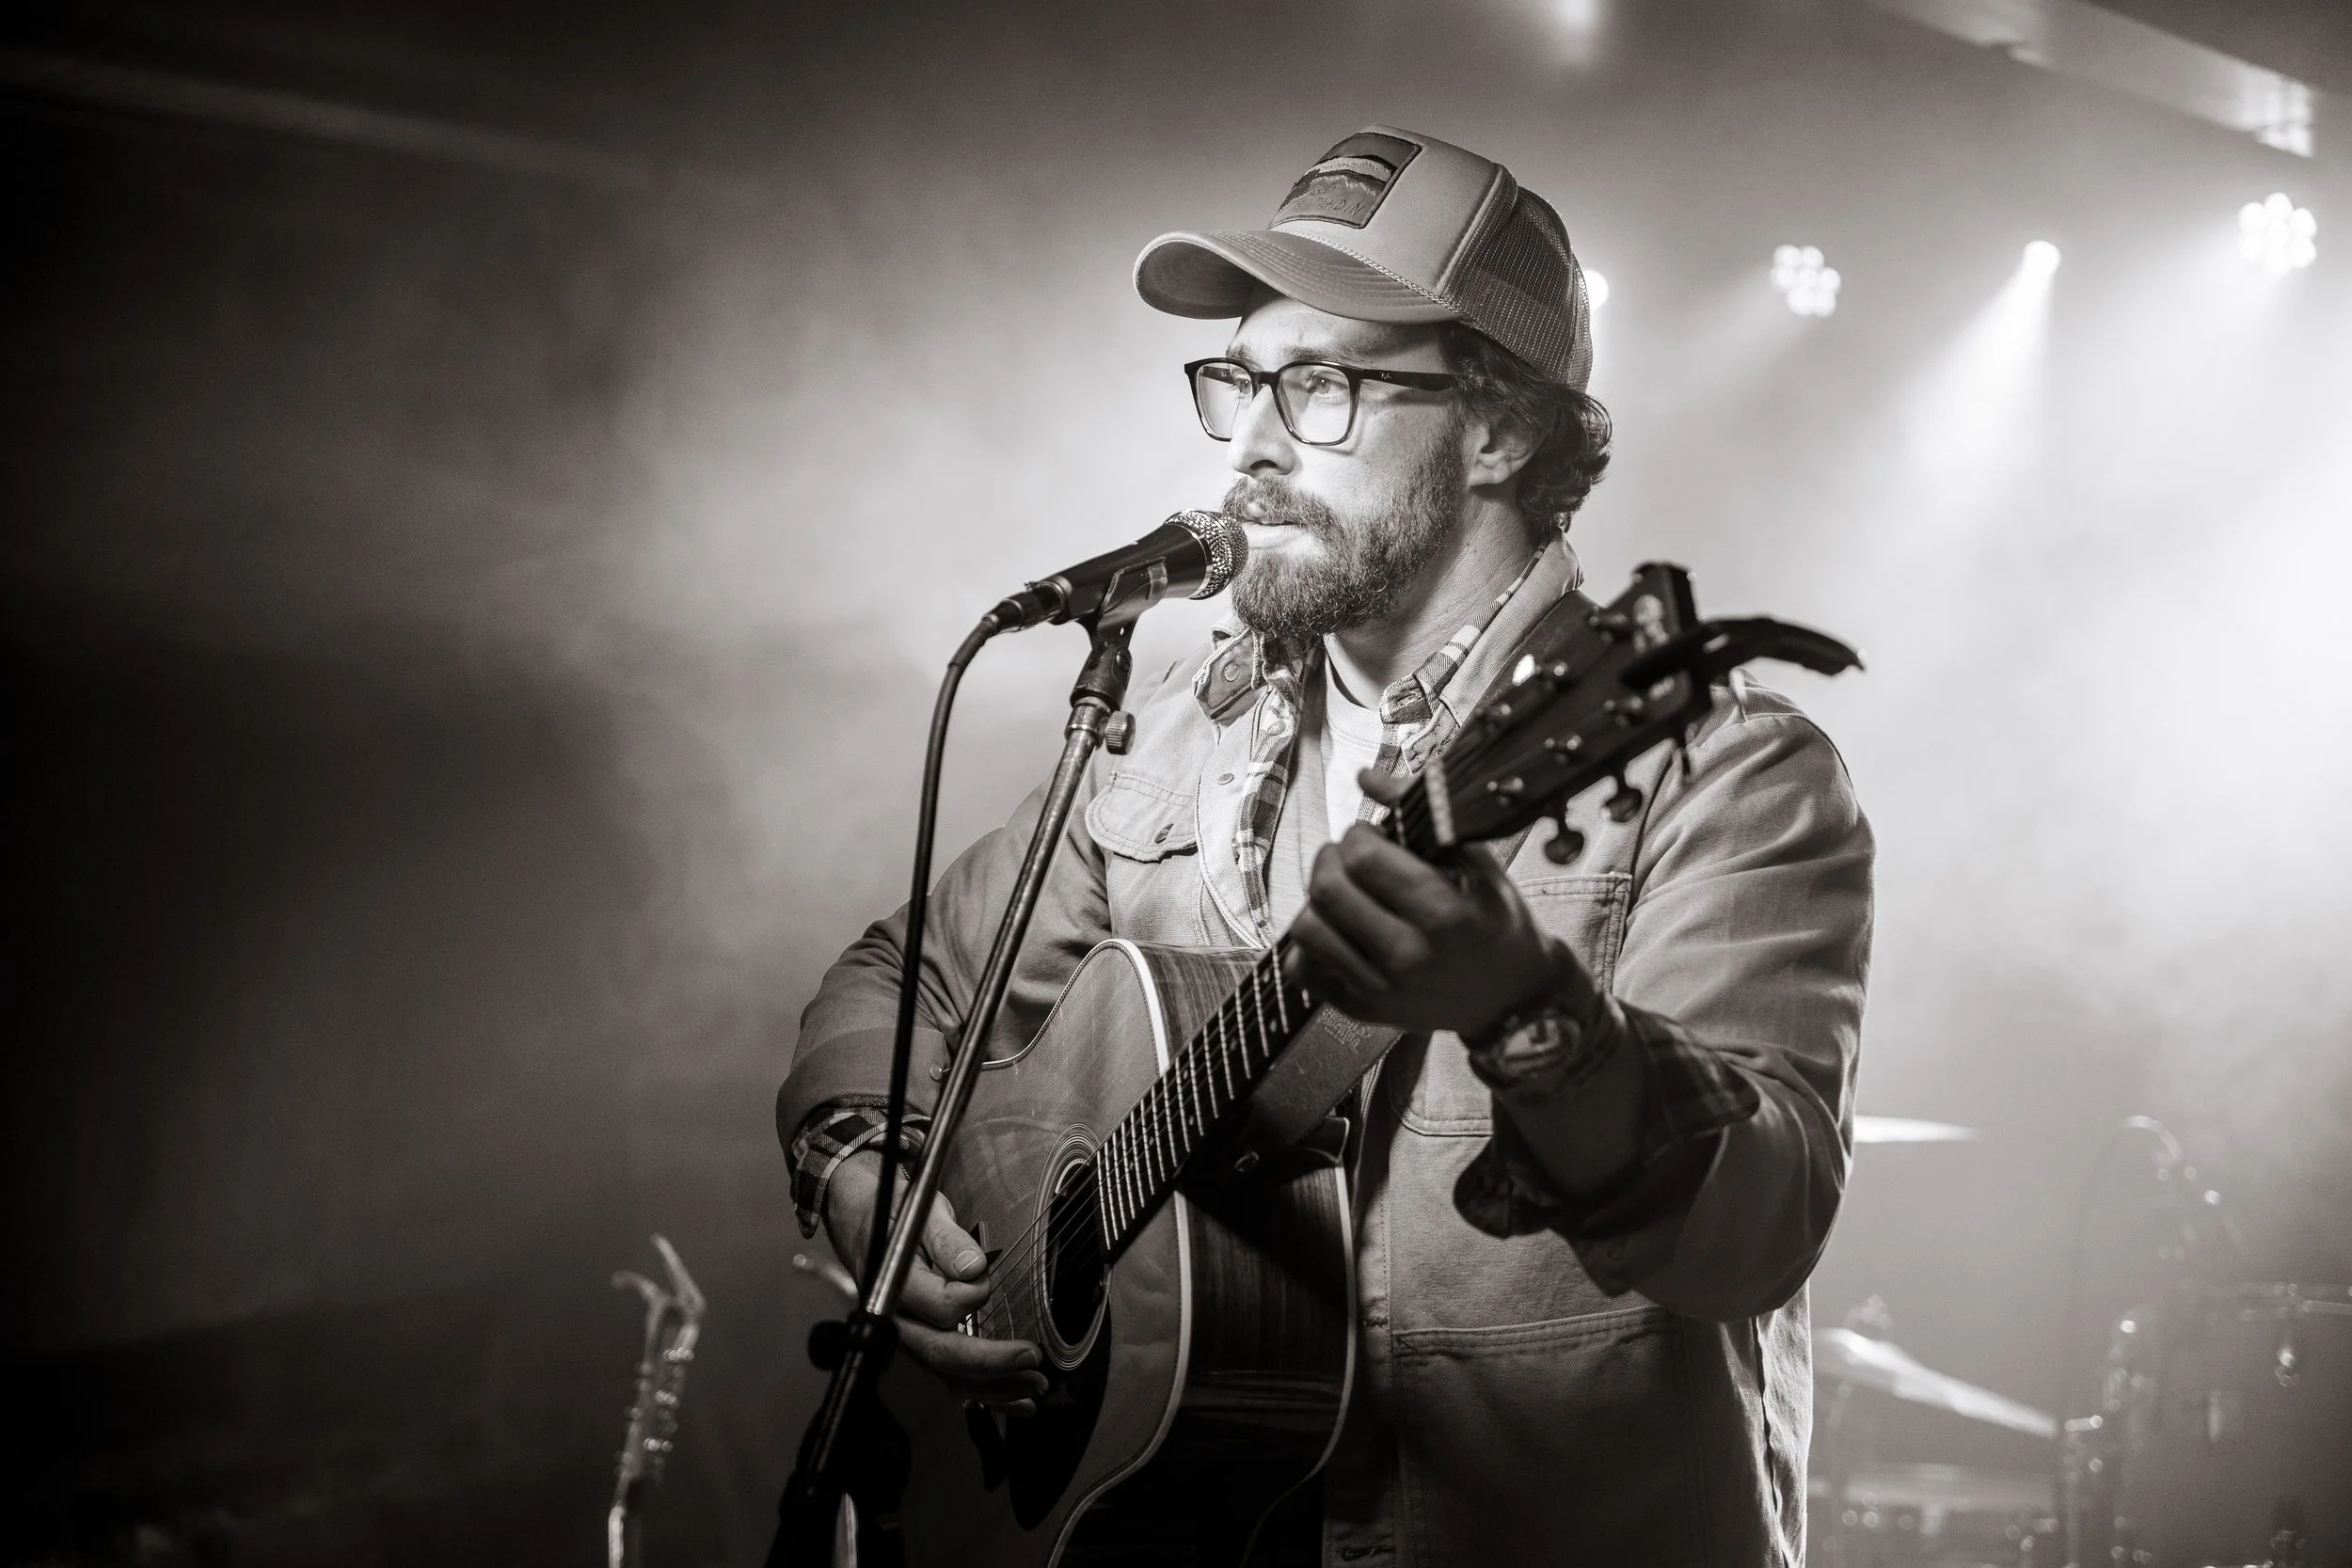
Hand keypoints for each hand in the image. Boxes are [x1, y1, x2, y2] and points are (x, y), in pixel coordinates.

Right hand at [823, 1152, 1047, 1413]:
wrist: (862, 1218)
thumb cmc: (895, 1211)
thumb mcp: (922, 1211)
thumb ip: (947, 1240)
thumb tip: (974, 1269)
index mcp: (894, 1284)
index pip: (939, 1307)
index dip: (971, 1296)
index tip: (986, 1276)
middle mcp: (896, 1319)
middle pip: (942, 1354)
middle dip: (991, 1363)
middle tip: (1032, 1357)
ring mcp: (906, 1336)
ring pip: (947, 1374)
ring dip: (993, 1387)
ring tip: (1035, 1388)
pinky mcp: (919, 1343)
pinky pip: (948, 1375)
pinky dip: (983, 1391)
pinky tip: (1015, 1401)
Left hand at [1283, 769, 1588, 1036]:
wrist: (1512, 996)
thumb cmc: (1495, 922)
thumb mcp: (1475, 862)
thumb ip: (1421, 814)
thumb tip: (1365, 777)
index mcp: (1443, 914)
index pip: (1363, 857)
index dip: (1359, 835)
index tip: (1372, 837)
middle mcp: (1408, 956)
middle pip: (1328, 889)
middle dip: (1331, 859)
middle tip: (1350, 858)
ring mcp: (1382, 989)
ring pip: (1306, 928)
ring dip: (1317, 900)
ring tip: (1344, 894)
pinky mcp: (1361, 1010)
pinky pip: (1303, 968)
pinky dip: (1310, 944)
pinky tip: (1339, 930)